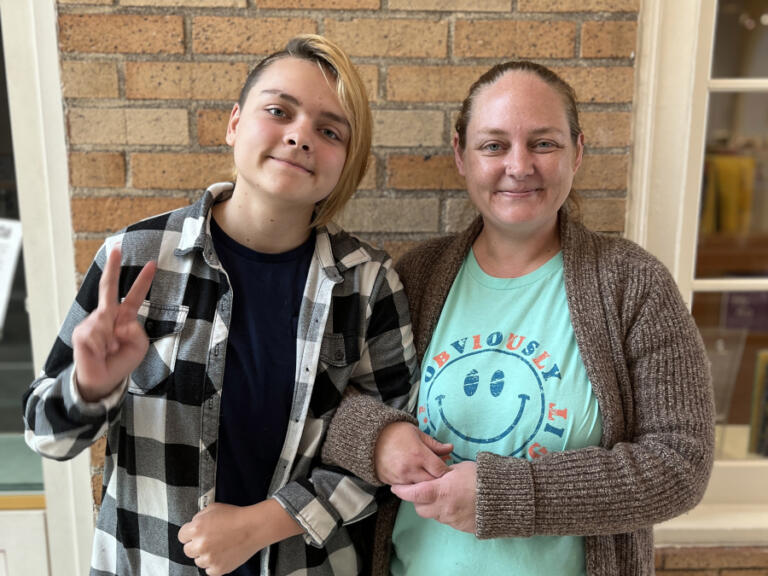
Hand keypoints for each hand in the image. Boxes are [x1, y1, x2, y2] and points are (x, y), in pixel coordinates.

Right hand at [72, 247, 155, 401]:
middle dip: (113, 268)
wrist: (102, 381)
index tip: (152, 264)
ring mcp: (93, 322)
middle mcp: (107, 316)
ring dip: (111, 339)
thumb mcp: (138, 347)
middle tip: (116, 248)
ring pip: (105, 320)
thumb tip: (119, 322)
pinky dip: (101, 345)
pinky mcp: (81, 332)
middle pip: (109, 288)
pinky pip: (95, 333)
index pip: (135, 297)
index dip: (143, 281)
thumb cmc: (119, 362)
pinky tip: (99, 351)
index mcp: (124, 318)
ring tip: (109, 351)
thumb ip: (136, 332)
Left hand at [178, 500, 303, 575]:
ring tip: (218, 546)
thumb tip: (193, 525)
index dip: (189, 534)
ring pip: (198, 561)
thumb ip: (199, 517)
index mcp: (196, 528)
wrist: (254, 527)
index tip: (196, 534)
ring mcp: (209, 559)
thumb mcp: (213, 508)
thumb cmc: (235, 516)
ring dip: (205, 555)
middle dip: (196, 545)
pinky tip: (222, 554)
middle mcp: (200, 545)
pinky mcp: (218, 569)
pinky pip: (209, 570)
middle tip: (209, 540)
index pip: (181, 536)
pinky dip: (214, 564)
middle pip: (188, 550)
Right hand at [374, 422, 452, 484]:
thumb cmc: (395, 432)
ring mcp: (400, 478)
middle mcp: (410, 469)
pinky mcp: (392, 483)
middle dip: (438, 480)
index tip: (449, 470)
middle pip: (432, 483)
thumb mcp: (417, 433)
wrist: (369, 438)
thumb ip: (434, 444)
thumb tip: (450, 449)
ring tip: (427, 477)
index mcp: (419, 455)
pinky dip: (413, 486)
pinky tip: (415, 478)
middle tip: (440, 476)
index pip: (440, 470)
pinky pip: (407, 489)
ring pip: (420, 489)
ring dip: (425, 485)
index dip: (447, 471)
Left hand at [391, 460, 476, 532]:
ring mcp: (452, 519)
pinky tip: (454, 503)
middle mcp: (444, 508)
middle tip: (421, 489)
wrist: (503, 497)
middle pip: (419, 508)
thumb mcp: (459, 468)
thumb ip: (443, 473)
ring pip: (433, 515)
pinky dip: (445, 512)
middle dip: (417, 499)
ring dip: (431, 506)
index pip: (414, 493)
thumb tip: (435, 475)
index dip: (402, 491)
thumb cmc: (481, 478)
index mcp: (441, 491)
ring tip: (441, 495)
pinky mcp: (461, 527)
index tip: (395, 487)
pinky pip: (446, 520)